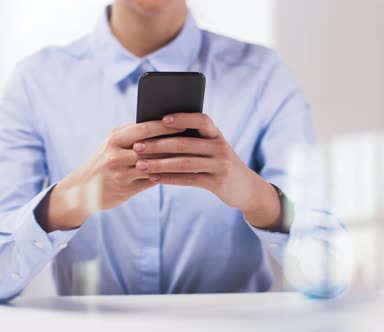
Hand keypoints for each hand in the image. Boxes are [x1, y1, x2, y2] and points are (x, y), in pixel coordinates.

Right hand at [36, 121, 183, 231]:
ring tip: (194, 156)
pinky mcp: (126, 189)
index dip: (165, 125)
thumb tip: (165, 125)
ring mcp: (120, 174)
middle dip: (175, 143)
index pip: (143, 129)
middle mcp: (115, 155)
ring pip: (154, 165)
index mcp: (114, 139)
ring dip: (175, 161)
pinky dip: (168, 176)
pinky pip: (152, 181)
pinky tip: (182, 173)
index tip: (184, 121)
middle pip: (151, 148)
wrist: (83, 190)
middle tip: (196, 139)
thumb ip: (134, 135)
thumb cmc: (105, 161)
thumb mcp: (114, 144)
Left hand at [132, 113, 281, 228]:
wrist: (246, 188)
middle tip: (137, 146)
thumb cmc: (220, 164)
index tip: (161, 118)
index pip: (202, 120)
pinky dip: (169, 178)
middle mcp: (221, 147)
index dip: (182, 118)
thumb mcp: (213, 148)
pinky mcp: (218, 183)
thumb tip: (158, 132)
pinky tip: (153, 178)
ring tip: (140, 164)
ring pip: (184, 163)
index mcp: (218, 134)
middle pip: (185, 143)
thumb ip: (194, 140)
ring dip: (159, 163)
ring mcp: (220, 165)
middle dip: (158, 144)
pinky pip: (189, 179)